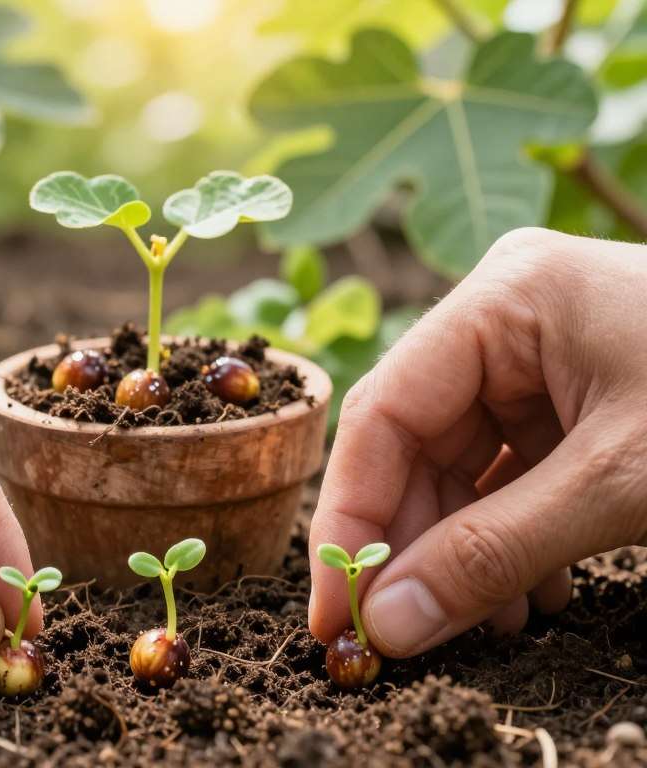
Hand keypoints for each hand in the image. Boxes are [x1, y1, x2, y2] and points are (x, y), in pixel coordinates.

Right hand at [309, 228, 646, 656]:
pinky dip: (508, 540)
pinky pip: (507, 475)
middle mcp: (505, 319)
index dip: (350, 518)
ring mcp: (537, 360)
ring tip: (488, 625)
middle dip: (413, 547)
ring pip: (458, 468)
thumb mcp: (621, 485)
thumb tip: (386, 625)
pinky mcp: (569, 400)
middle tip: (407, 636)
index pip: (383, 412)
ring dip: (462, 553)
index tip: (337, 612)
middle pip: (415, 444)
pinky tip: (533, 596)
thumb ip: (493, 554)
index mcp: (504, 298)